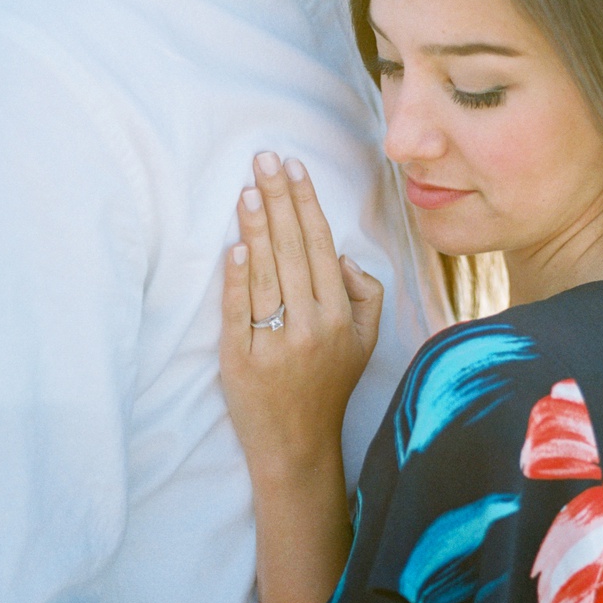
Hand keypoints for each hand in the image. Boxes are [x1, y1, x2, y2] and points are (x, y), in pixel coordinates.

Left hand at [219, 152, 383, 480]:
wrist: (297, 443)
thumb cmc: (329, 384)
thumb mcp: (366, 341)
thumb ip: (365, 293)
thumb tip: (337, 254)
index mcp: (341, 315)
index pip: (320, 246)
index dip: (306, 204)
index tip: (294, 169)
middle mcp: (311, 325)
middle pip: (292, 250)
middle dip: (279, 200)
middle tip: (264, 160)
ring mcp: (276, 342)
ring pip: (266, 274)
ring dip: (256, 228)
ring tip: (248, 190)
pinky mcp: (241, 359)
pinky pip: (240, 311)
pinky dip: (238, 278)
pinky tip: (236, 247)